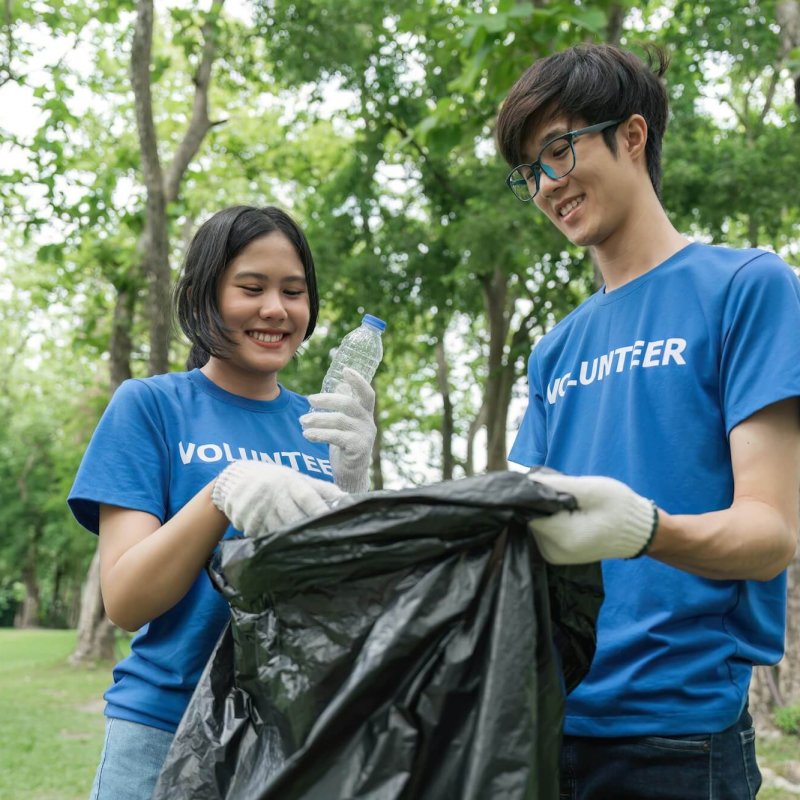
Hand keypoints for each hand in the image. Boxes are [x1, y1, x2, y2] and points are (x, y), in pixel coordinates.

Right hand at [212, 461, 343, 537]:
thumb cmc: (278, 480)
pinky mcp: (245, 520)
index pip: (307, 498)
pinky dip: (272, 542)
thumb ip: (323, 489)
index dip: (319, 510)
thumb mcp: (299, 479)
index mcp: (290, 483)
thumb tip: (348, 500)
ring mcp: (257, 508)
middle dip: (306, 531)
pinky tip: (280, 546)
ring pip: (277, 530)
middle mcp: (274, 495)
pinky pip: (262, 536)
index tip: (331, 522)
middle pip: (293, 518)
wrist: (237, 478)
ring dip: (290, 541)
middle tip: (322, 545)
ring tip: (305, 552)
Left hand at [301, 368, 375, 492]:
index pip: (367, 394)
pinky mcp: (357, 449)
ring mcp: (364, 436)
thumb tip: (340, 384)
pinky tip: (306, 434)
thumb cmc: (346, 444)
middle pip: (349, 404)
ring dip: (318, 418)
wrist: (350, 474)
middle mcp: (368, 423)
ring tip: (302, 421)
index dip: (358, 381)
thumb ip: (344, 406)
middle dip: (328, 399)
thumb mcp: (346, 423)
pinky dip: (319, 434)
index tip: (345, 370)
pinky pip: (336, 437)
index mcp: (366, 414)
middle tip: (309, 399)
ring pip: (339, 420)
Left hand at [527, 472, 657, 563]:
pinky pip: (543, 532)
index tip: (556, 487)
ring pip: (536, 524)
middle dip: (545, 504)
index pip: (531, 511)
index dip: (538, 495)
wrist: (638, 533)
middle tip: (569, 496)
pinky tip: (570, 515)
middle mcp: (553, 552)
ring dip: (549, 512)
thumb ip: (558, 485)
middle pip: (532, 518)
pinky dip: (552, 521)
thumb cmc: (619, 508)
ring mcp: (553, 556)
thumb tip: (528, 481)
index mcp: (563, 538)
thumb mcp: (592, 489)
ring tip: (572, 506)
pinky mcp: (555, 554)